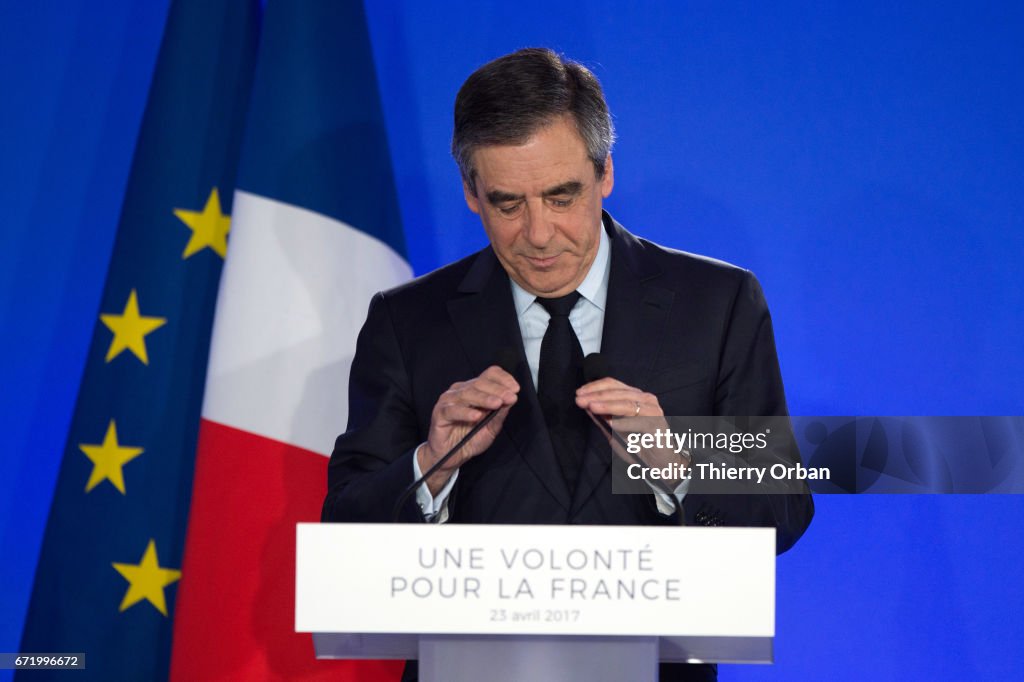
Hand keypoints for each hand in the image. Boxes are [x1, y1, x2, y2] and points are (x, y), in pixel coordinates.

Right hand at [419, 365, 518, 494]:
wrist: (452, 457)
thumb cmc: (470, 439)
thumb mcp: (491, 427)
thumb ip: (500, 413)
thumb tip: (512, 398)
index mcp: (474, 389)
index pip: (489, 375)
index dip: (503, 379)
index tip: (515, 389)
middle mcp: (460, 391)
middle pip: (479, 383)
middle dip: (497, 390)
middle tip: (510, 398)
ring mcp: (448, 401)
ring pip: (467, 394)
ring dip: (484, 398)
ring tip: (497, 404)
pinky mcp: (439, 413)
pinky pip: (452, 410)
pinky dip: (465, 412)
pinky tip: (476, 416)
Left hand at [576, 377, 688, 481]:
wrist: (661, 463)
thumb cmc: (638, 447)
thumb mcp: (615, 431)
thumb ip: (603, 419)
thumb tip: (587, 407)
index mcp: (635, 397)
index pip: (613, 385)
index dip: (595, 387)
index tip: (579, 393)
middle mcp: (645, 400)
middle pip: (618, 392)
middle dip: (596, 396)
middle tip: (580, 400)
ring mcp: (653, 410)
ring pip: (626, 403)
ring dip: (607, 405)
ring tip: (591, 407)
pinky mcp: (658, 424)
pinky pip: (637, 421)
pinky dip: (623, 422)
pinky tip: (611, 424)